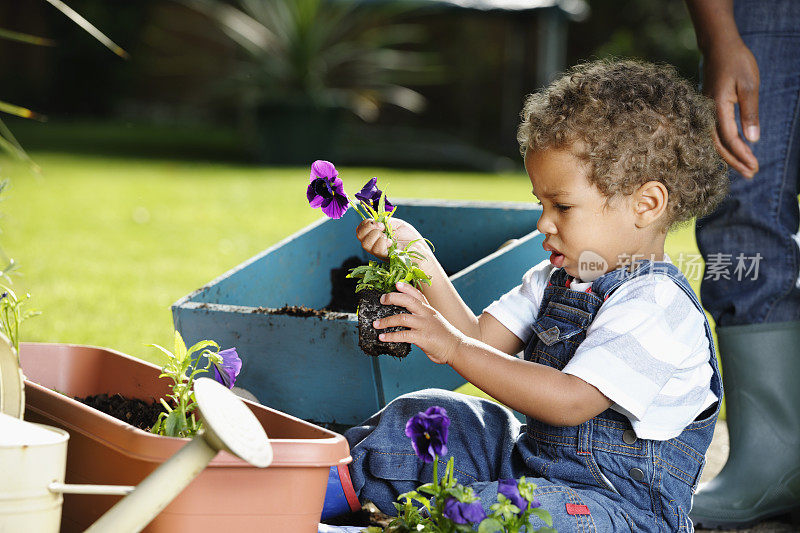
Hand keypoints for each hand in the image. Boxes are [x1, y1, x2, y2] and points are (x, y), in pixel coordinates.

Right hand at [356, 217, 427, 260]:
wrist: (419, 248)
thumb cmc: (409, 237)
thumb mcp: (397, 224)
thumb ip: (385, 221)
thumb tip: (376, 219)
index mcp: (375, 235)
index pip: (361, 229)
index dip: (366, 224)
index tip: (379, 222)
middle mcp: (374, 244)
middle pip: (359, 236)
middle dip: (369, 228)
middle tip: (382, 227)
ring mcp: (378, 252)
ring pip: (365, 244)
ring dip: (376, 235)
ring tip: (387, 236)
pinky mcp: (385, 258)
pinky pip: (377, 250)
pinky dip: (382, 243)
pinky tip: (391, 242)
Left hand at [373, 282, 463, 364]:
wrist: (456, 348)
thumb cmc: (444, 336)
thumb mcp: (435, 320)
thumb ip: (422, 316)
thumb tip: (406, 316)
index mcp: (429, 310)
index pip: (417, 294)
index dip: (406, 287)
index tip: (397, 283)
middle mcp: (426, 314)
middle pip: (408, 301)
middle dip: (393, 298)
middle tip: (382, 299)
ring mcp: (424, 325)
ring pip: (402, 318)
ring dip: (386, 321)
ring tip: (376, 324)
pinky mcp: (422, 338)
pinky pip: (403, 335)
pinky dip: (390, 336)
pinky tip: (382, 337)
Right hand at [702, 37, 759, 177]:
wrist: (718, 47)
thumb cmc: (737, 62)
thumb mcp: (750, 85)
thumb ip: (750, 113)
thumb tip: (752, 140)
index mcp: (717, 107)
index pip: (729, 138)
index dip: (741, 154)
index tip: (755, 165)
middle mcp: (706, 113)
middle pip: (718, 145)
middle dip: (735, 161)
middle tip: (752, 174)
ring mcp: (704, 112)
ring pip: (713, 141)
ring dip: (729, 157)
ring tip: (745, 168)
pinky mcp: (706, 110)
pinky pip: (712, 134)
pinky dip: (723, 146)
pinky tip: (733, 152)